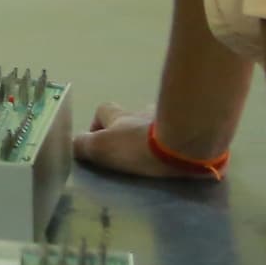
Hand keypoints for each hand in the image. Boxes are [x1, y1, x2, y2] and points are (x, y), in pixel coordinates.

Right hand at [80, 101, 222, 183]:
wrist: (185, 145)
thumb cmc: (138, 146)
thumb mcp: (102, 148)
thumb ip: (83, 145)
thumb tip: (73, 144)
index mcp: (121, 116)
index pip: (104, 110)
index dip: (98, 123)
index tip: (99, 142)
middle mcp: (144, 111)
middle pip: (133, 115)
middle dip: (131, 130)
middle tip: (132, 152)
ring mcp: (171, 117)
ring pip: (159, 121)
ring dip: (157, 133)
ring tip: (161, 153)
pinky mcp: (192, 127)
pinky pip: (182, 130)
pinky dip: (180, 139)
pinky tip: (183, 154)